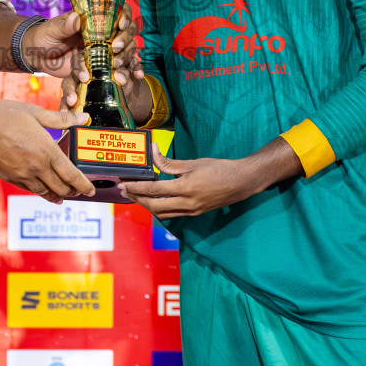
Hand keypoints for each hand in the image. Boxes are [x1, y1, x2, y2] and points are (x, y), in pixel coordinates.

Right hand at [0, 97, 95, 203]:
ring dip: (55, 195)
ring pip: (44, 192)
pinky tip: (41, 188)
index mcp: (46, 150)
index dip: (83, 185)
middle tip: (77, 191)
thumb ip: (61, 119)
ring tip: (61, 196)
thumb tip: (83, 117)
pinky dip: (39, 191)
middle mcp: (36, 167)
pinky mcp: (9, 177)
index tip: (90, 191)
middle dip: (72, 192)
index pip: (71, 175)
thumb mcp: (35, 113)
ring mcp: (21, 175)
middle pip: (60, 188)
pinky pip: (29, 189)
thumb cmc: (4, 114)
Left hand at [55, 9, 146, 112]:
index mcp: (92, 19)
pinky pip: (118, 68)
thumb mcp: (53, 30)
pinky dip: (129, 71)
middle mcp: (102, 33)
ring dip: (125, 57)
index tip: (121, 24)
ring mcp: (103, 50)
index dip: (124, 15)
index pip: (116, 11)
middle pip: (125, 32)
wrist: (38, 56)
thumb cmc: (45, 36)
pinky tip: (135, 77)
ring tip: (117, 67)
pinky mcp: (100, 66)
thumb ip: (64, 26)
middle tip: (116, 48)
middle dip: (126, 39)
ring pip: (125, 50)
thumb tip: (76, 18)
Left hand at [119, 142, 281, 217]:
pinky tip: (155, 201)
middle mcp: (187, 204)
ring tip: (137, 196)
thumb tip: (153, 151)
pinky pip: (172, 214)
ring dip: (147, 206)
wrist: (241, 182)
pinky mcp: (195, 213)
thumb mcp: (193, 162)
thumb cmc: (219, 169)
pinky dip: (160, 208)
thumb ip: (170, 162)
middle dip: (137, 199)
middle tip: (125, 191)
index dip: (136, 188)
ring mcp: (191, 211)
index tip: (124, 184)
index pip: (154, 190)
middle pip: (154, 207)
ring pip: (162, 214)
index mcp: (185, 188)